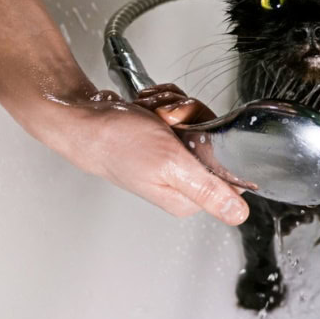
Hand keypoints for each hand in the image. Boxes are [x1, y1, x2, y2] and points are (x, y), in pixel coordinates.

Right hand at [36, 85, 248, 224]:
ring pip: (200, 119)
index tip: (194, 134)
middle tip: (168, 122)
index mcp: (189, 198)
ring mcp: (176, 159)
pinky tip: (148, 109)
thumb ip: (207, 189)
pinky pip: (183, 111)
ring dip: (177, 108)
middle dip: (194, 118)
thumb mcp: (171, 164)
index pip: (232, 168)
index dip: (219, 142)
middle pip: (218, 138)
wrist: (82, 120)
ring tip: (154, 116)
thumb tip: (237, 215)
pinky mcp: (166, 139)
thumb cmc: (118, 142)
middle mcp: (184, 182)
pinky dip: (167, 103)